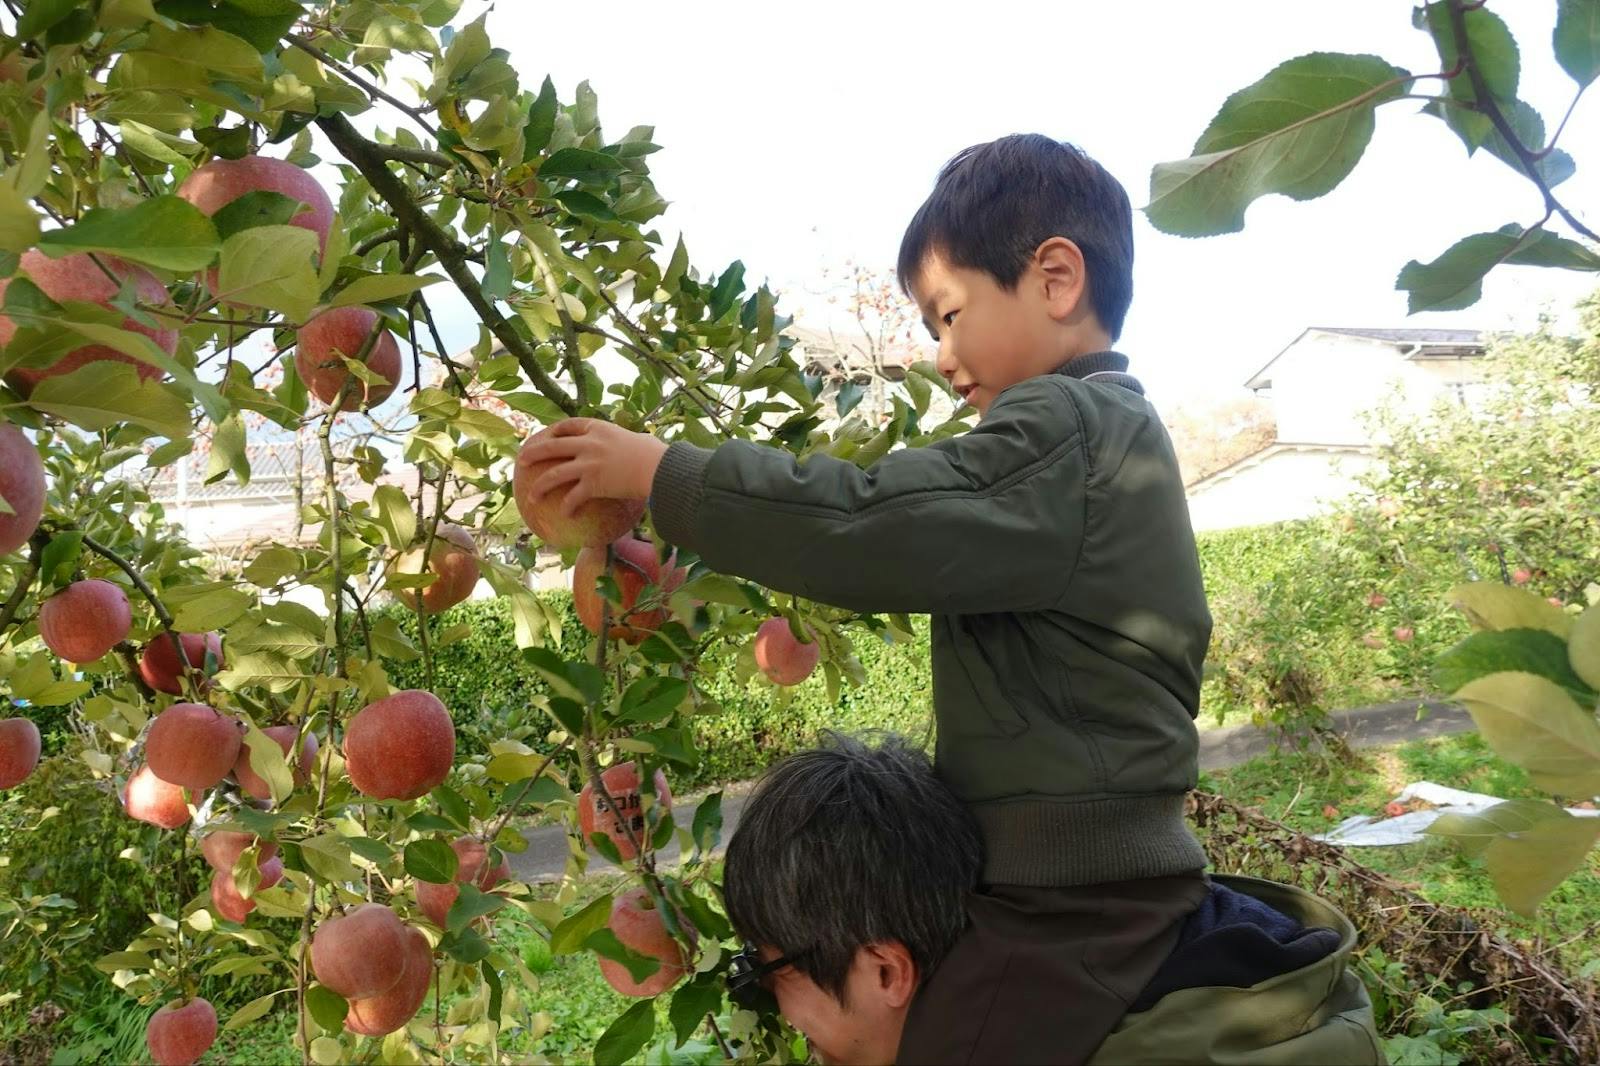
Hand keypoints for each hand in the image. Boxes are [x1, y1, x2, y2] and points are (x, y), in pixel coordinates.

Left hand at [517, 418, 667, 517]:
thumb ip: (629, 440)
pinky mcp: (593, 483)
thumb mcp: (638, 439)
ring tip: (530, 496)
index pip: (569, 425)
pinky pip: (573, 498)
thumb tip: (640, 443)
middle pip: (551, 447)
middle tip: (522, 460)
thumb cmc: (657, 455)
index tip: (547, 436)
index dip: (555, 431)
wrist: (659, 468)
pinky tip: (565, 515)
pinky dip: (568, 507)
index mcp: (598, 428)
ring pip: (554, 475)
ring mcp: (588, 463)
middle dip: (533, 452)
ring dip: (539, 486)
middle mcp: (588, 443)